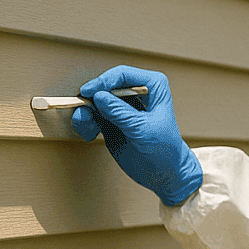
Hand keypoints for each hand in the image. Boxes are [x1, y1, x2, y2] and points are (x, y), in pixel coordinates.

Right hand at [71, 66, 202, 205]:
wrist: (165, 174)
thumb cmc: (165, 149)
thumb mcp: (143, 130)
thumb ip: (121, 113)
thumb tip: (99, 97)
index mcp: (153, 86)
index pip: (123, 74)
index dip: (104, 81)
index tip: (89, 92)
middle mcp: (136, 93)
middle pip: (105, 86)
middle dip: (91, 99)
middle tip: (83, 114)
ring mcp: (122, 108)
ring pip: (95, 102)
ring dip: (85, 113)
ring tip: (87, 129)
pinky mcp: (111, 122)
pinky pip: (92, 116)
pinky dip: (86, 123)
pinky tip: (89, 134)